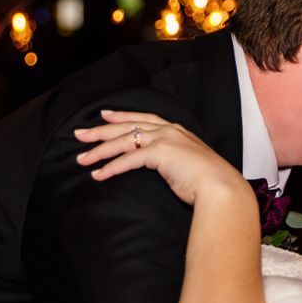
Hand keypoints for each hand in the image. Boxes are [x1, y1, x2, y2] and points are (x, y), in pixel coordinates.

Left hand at [75, 109, 250, 208]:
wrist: (221, 187)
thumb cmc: (208, 182)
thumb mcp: (190, 165)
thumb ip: (176, 161)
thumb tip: (168, 168)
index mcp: (177, 130)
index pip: (143, 119)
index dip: (122, 116)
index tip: (104, 114)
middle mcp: (169, 130)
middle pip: (128, 126)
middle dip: (101, 130)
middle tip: (80, 133)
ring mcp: (164, 139)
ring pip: (123, 141)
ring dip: (100, 150)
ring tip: (81, 158)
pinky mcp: (159, 153)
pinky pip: (128, 159)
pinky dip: (111, 167)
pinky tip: (98, 174)